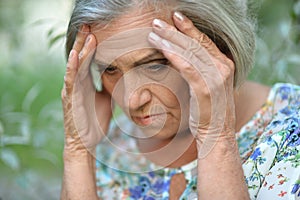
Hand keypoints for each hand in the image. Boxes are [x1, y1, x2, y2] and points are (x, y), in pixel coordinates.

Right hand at [61, 25, 111, 154]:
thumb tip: (122, 78)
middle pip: (81, 58)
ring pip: (75, 66)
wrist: (86, 142)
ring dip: (81, 50)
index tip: (98, 31)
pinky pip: (70, 81)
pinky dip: (72, 67)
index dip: (92, 46)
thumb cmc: (95, 121)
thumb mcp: (107, 100)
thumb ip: (110, 87)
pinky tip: (75, 55)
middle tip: (89, 24)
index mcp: (86, 83)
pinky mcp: (70, 99)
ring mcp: (72, 90)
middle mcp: (77, 84)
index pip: (88, 60)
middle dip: (85, 41)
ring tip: (87, 34)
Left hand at [148, 12, 235, 156]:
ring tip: (153, 31)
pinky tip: (161, 48)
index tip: (175, 17)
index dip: (188, 27)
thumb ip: (198, 69)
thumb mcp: (205, 84)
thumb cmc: (208, 110)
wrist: (217, 133)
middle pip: (195, 42)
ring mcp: (216, 76)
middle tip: (157, 21)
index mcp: (224, 64)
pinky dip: (173, 55)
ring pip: (190, 51)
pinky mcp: (206, 88)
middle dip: (175, 29)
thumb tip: (179, 56)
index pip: (204, 40)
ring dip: (169, 39)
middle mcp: (222, 66)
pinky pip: (187, 67)